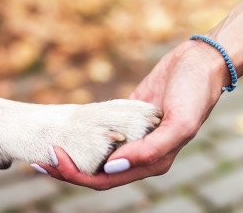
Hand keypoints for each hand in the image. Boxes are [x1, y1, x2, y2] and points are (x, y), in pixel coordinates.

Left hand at [38, 39, 227, 189]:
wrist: (201, 62)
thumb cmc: (195, 93)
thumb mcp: (180, 123)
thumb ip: (150, 150)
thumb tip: (113, 166)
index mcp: (152, 163)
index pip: (105, 180)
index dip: (76, 174)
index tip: (54, 157)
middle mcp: (140, 155)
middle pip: (96, 172)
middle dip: (67, 169)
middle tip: (41, 156)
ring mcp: (134, 137)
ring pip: (97, 155)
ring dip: (73, 155)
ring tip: (47, 146)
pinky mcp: (129, 118)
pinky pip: (102, 131)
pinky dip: (84, 134)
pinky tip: (67, 129)